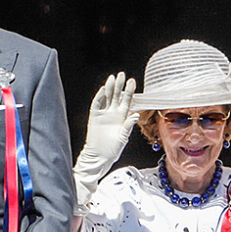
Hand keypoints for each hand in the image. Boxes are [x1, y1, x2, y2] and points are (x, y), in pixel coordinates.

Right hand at [72, 73, 139, 214]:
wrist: (99, 157)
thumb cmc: (112, 149)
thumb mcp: (123, 137)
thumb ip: (128, 126)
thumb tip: (135, 115)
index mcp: (122, 117)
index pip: (127, 101)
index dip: (129, 91)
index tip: (132, 82)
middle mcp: (113, 113)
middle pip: (117, 96)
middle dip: (119, 85)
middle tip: (122, 75)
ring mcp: (103, 114)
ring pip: (107, 98)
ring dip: (110, 88)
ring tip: (113, 78)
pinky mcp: (94, 117)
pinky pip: (97, 105)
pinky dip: (99, 97)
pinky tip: (103, 90)